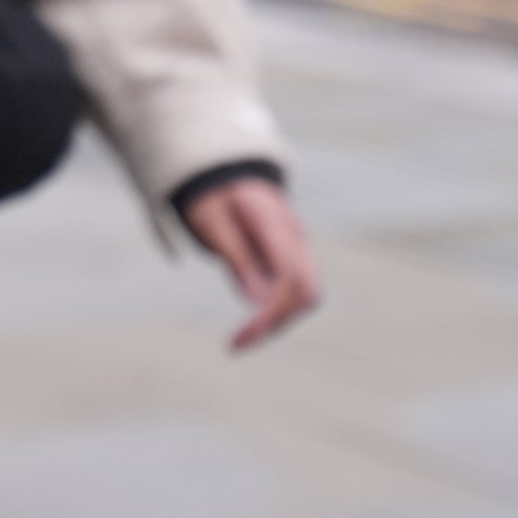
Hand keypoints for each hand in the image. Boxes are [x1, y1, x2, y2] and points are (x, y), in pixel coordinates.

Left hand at [183, 176, 320, 349]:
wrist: (225, 174)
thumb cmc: (213, 197)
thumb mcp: (210, 220)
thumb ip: (235, 257)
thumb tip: (256, 303)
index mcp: (275, 221)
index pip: (288, 274)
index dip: (272, 309)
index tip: (244, 334)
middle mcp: (297, 235)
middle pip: (307, 290)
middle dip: (277, 321)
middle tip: (237, 343)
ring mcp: (301, 246)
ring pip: (308, 294)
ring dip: (279, 320)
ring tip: (242, 339)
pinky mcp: (295, 258)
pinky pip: (297, 290)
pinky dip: (278, 311)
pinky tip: (252, 327)